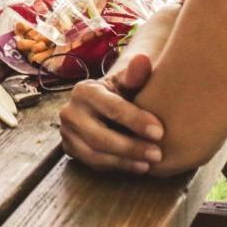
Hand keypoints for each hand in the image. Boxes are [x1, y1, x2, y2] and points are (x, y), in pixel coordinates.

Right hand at [59, 53, 164, 173]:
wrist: (99, 105)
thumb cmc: (118, 93)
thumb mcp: (125, 82)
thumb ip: (135, 74)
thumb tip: (143, 60)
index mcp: (84, 90)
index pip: (112, 108)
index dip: (136, 121)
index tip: (160, 132)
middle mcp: (70, 111)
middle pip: (100, 136)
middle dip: (131, 147)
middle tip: (157, 154)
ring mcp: (66, 133)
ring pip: (95, 154)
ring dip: (125, 161)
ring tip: (149, 163)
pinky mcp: (70, 149)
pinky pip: (93, 163)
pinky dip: (116, 166)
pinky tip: (137, 166)